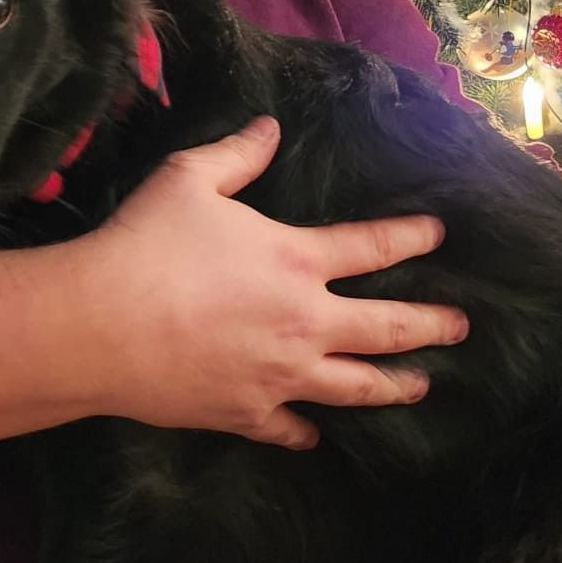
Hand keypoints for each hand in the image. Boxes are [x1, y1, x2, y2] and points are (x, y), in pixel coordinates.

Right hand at [86, 115, 467, 449]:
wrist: (100, 325)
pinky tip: (315, 435)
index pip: (372, 246)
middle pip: (387, 329)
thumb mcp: (190, 179)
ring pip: (356, 388)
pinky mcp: (247, 413)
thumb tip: (270, 127)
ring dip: (394, 385)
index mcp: (297, 260)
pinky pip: (291, 428)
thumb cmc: (146, 244)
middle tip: (461, 328)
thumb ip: (237, 154)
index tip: (439, 235)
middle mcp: (305, 322)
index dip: (410, 238)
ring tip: (421, 386)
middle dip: (431, 325)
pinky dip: (306, 431)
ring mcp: (281, 376)